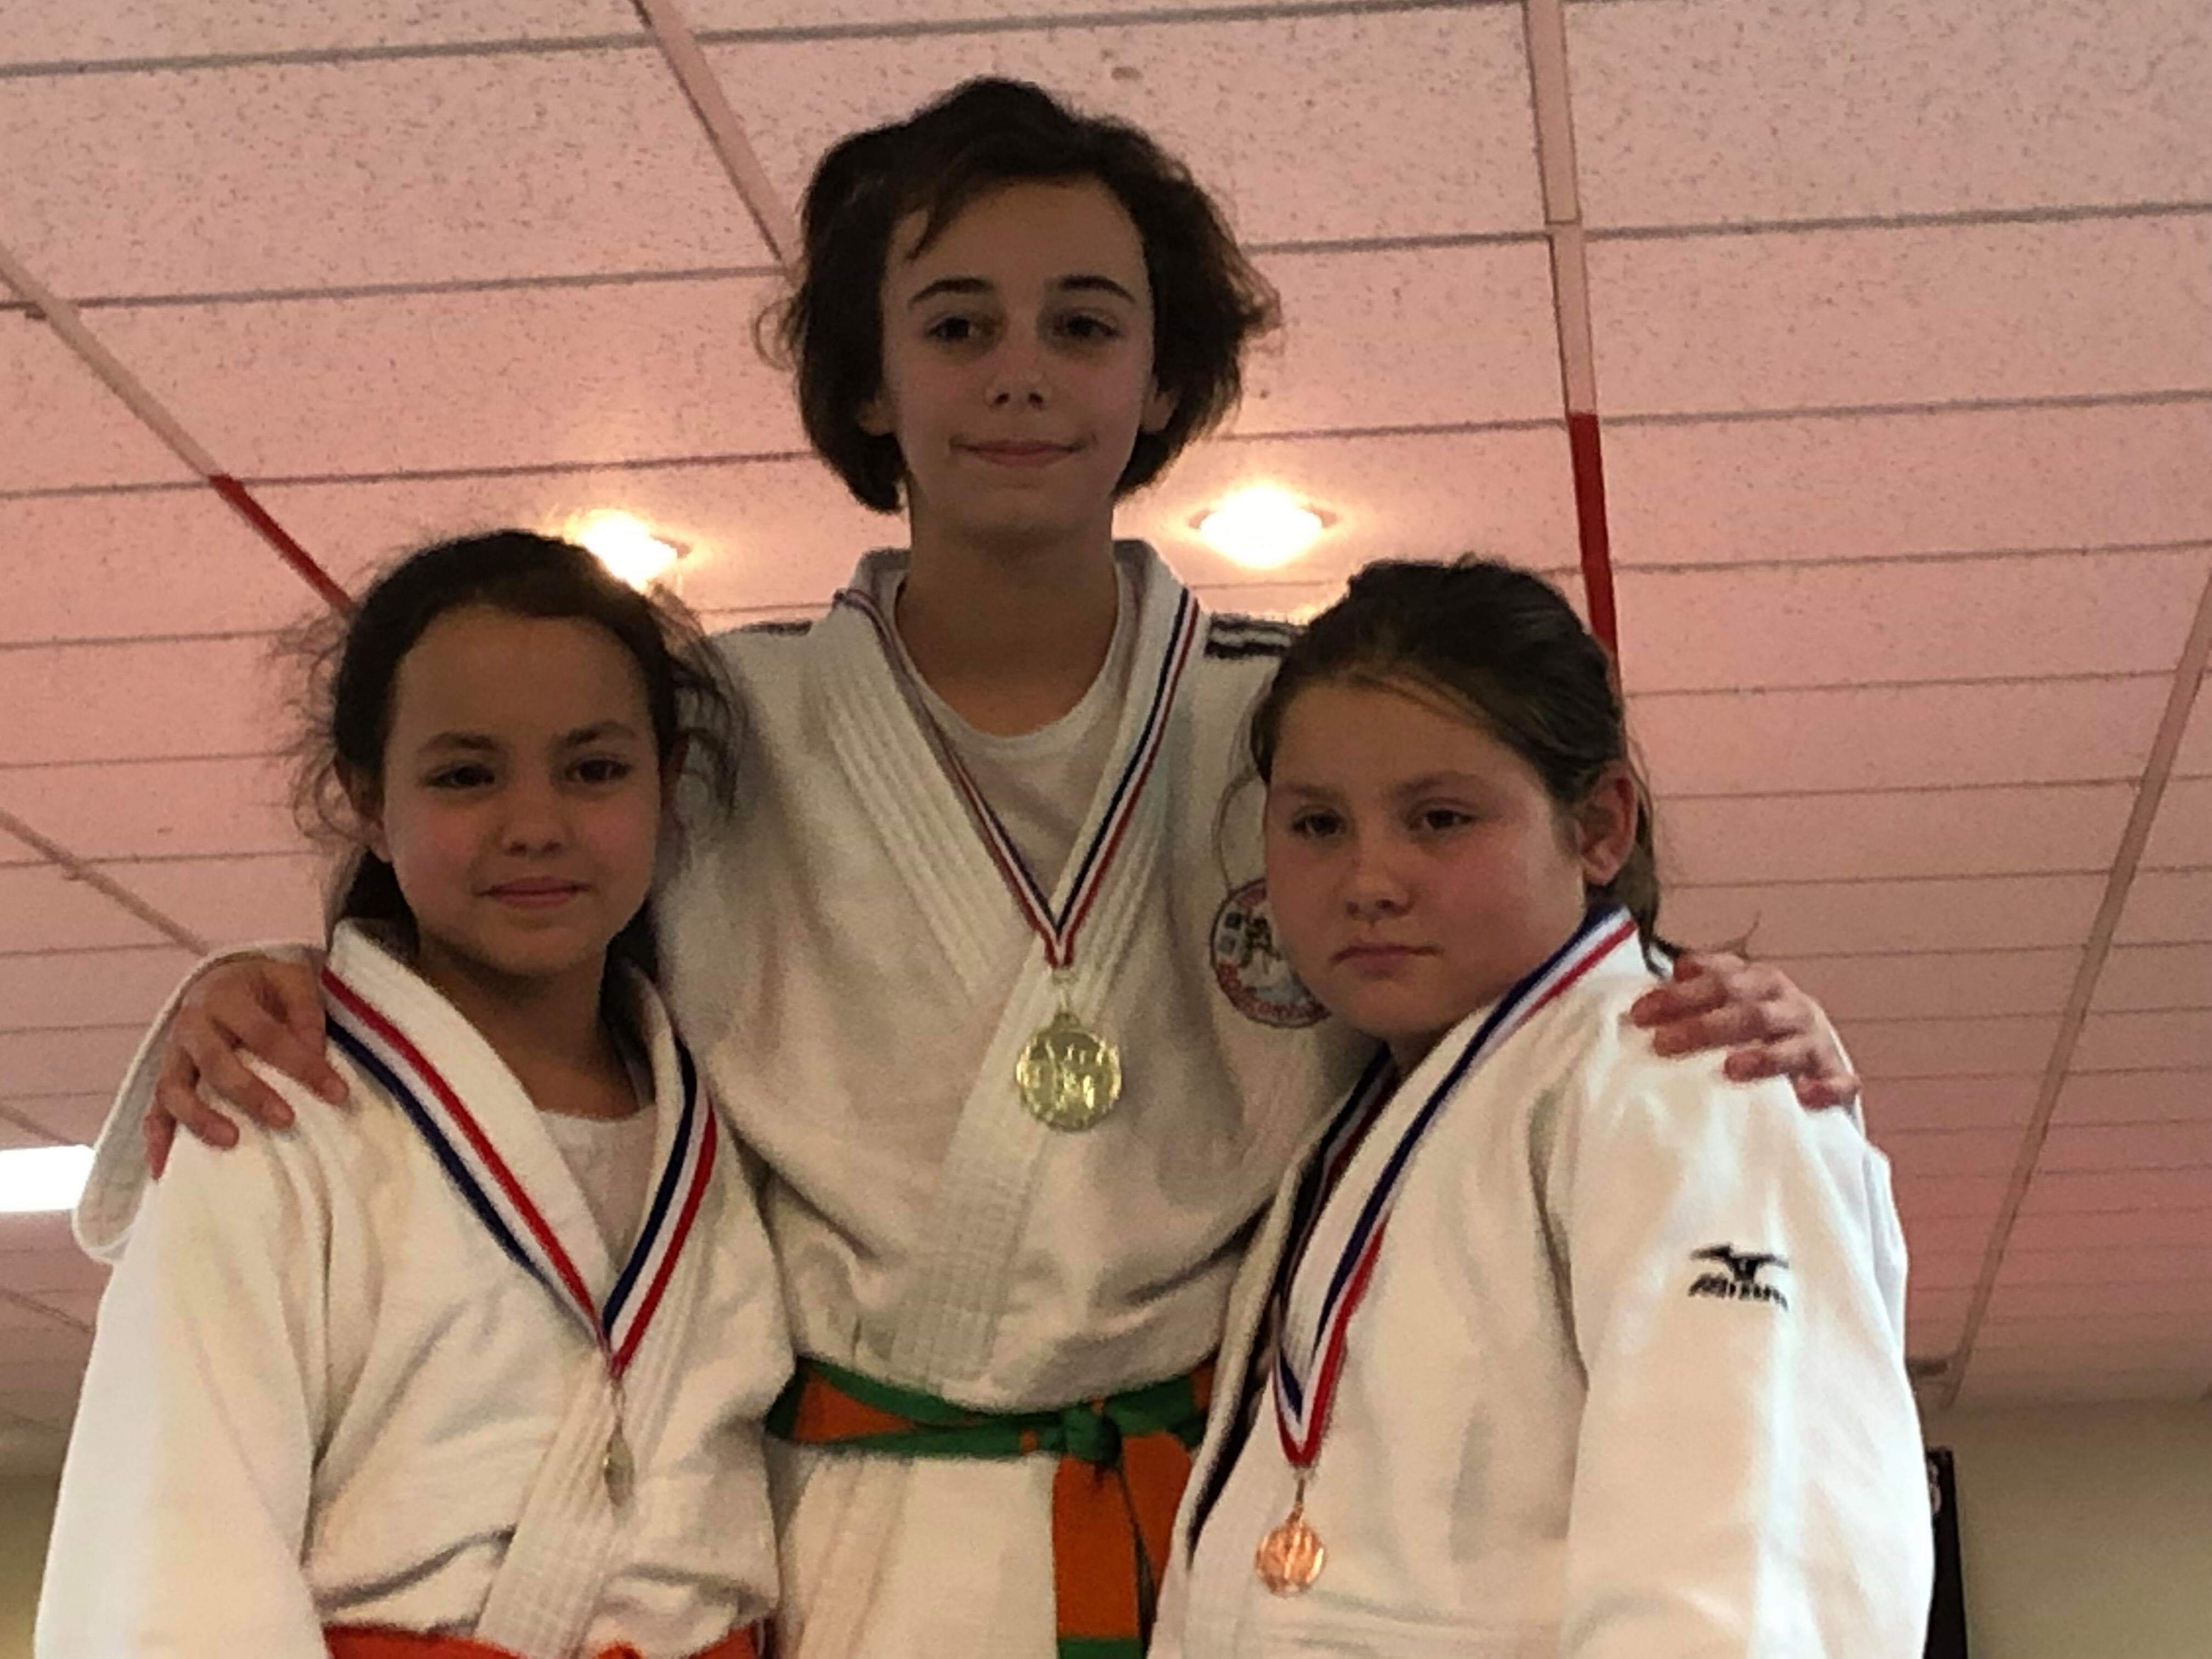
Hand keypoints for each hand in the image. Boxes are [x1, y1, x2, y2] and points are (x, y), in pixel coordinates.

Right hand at [145, 954, 338, 1176]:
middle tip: (286, 1120)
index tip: (338, 1094)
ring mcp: (172, 1053)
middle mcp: (192, 1024)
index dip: (303, 1065)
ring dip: (199, 1118)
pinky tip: (163, 1168)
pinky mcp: (164, 1077)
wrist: (219, 979)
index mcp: (226, 996)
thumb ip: (306, 1014)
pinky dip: (155, 1138)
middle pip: (215, 1063)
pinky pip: (152, 1109)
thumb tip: (316, 1057)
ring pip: (173, 1089)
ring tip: (231, 1141)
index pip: (267, 1035)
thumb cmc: (263, 988)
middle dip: (250, 1093)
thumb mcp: (291, 982)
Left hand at [1629, 952, 1858, 1109]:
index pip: (1719, 980)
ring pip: (1793, 1044)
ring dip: (1763, 1056)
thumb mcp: (1726, 1001)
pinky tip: (1803, 1097)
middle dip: (1705, 1026)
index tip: (1640, 1015)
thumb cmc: (1753, 1028)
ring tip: (1730, 1069)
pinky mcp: (1837, 1076)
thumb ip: (1694, 990)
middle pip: (1749, 1011)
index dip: (1679, 995)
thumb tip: (1662, 980)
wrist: (1812, 1055)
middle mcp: (1790, 1006)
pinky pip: (1838, 1082)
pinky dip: (1825, 1089)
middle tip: (1662, 1044)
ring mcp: (1816, 1041)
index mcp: (1760, 982)